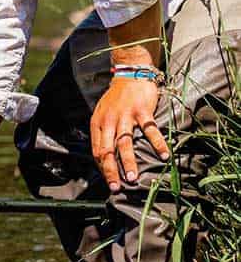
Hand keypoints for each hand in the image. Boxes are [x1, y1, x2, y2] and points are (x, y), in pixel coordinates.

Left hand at [90, 76, 169, 191]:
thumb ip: (104, 133)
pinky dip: (157, 144)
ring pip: (125, 142)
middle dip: (111, 170)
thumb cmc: (116, 99)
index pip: (97, 150)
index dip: (102, 167)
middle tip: (116, 187)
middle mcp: (109, 121)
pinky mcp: (142, 111)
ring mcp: (125, 116)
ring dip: (129, 161)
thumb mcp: (103, 115)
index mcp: (98, 123)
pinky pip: (150, 130)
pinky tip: (164, 156)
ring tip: (133, 177)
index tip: (110, 182)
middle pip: (107, 149)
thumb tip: (105, 157)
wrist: (129, 74)